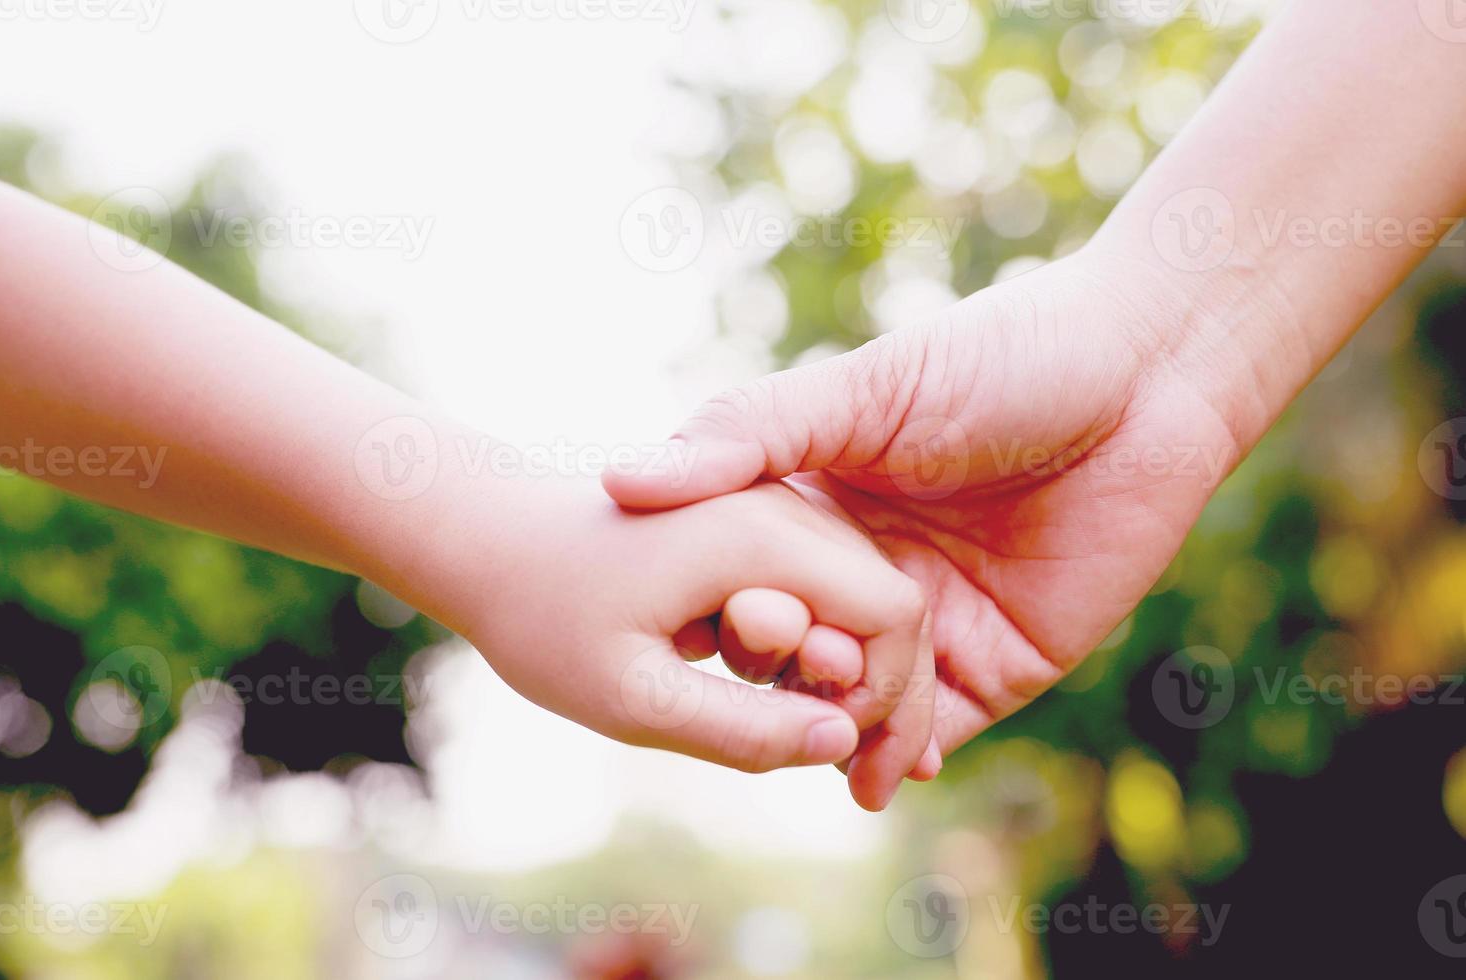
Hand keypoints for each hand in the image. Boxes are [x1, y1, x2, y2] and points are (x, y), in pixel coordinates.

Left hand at [428, 473, 932, 807]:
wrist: (487, 536)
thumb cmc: (544, 618)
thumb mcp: (633, 699)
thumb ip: (745, 730)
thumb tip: (842, 743)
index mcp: (760, 535)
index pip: (895, 615)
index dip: (888, 699)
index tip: (836, 763)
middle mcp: (779, 502)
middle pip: (888, 600)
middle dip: (879, 691)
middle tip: (837, 771)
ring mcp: (769, 500)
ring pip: (857, 591)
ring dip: (846, 668)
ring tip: (795, 730)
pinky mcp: (753, 515)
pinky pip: (818, 582)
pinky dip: (819, 640)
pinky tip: (781, 690)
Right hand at [603, 250, 1245, 769]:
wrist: (1149, 377)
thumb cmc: (1000, 360)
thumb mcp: (863, 391)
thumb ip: (750, 436)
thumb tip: (621, 484)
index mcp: (821, 504)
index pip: (744, 582)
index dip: (720, 612)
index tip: (695, 634)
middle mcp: (866, 570)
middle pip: (796, 653)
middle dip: (776, 682)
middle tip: (770, 690)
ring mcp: (931, 622)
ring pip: (859, 700)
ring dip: (833, 729)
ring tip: (816, 746)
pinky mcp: (1000, 662)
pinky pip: (937, 727)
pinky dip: (903, 755)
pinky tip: (875, 771)